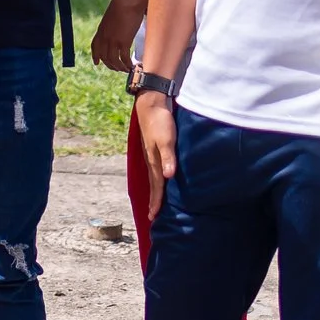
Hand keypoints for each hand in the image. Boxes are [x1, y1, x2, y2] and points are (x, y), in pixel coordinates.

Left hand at [91, 0, 145, 73]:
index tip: (96, 63)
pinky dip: (126, 64)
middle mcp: (104, 37)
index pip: (95, 46)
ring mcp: (112, 40)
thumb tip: (121, 26)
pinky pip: (123, 58)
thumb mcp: (114, 16)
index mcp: (101, 30)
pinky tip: (131, 66)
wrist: (128, 0)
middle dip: (110, 65)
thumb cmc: (124, 5)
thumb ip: (114, 24)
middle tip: (118, 68)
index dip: (95, 56)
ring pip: (113, 60)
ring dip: (119, 67)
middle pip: (104, 56)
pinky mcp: (123, 41)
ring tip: (126, 69)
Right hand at [133, 90, 176, 220]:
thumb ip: (168, 158)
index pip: (156, 186)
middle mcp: (151, 159)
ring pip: (155, 176)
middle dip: (154, 200)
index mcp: (154, 160)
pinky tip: (162, 177)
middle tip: (152, 215)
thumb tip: (168, 177)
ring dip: (156, 190)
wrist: (151, 103)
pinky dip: (158, 177)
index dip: (156, 201)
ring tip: (156, 200)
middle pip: (154, 184)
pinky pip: (157, 167)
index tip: (153, 216)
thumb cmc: (160, 121)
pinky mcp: (155, 146)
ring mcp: (152, 153)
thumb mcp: (167, 139)